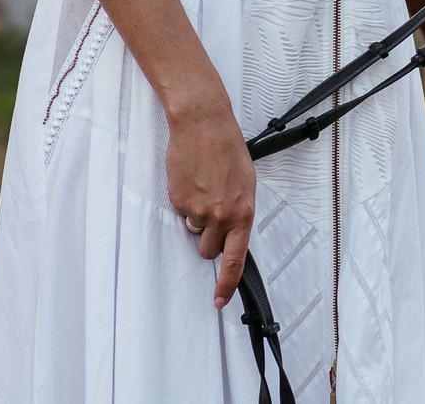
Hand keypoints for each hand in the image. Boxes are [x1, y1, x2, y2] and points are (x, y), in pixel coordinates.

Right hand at [165, 88, 255, 306]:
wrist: (204, 125)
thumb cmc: (227, 149)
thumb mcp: (246, 183)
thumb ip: (238, 212)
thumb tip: (230, 233)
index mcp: (243, 212)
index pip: (236, 259)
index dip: (226, 284)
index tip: (220, 300)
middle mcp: (222, 215)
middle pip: (208, 250)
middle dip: (207, 237)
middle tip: (212, 208)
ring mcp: (198, 210)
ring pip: (193, 231)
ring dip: (196, 218)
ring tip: (203, 188)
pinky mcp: (178, 201)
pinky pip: (180, 212)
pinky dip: (184, 200)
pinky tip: (191, 179)